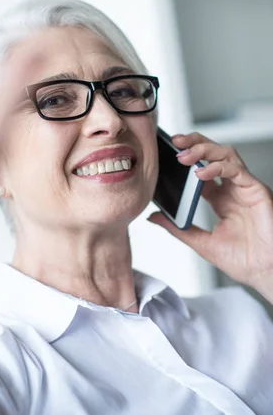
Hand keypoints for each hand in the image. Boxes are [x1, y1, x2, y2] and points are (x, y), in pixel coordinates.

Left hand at [148, 132, 272, 300]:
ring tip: (184, 155)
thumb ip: (177, 228)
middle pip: (214, 154)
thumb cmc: (242, 260)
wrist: (264, 273)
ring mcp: (245, 188)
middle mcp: (232, 189)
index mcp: (220, 198)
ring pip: (226, 155)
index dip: (186, 157)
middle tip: (175, 141)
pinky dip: (217, 167)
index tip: (167, 152)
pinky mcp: (256, 190)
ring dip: (204, 150)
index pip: (201, 168)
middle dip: (195, 143)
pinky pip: (236, 170)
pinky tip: (201, 173)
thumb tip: (153, 216)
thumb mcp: (201, 242)